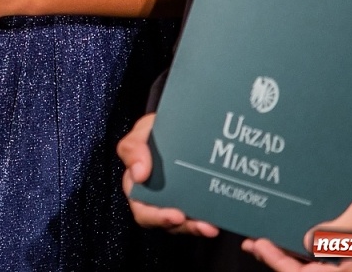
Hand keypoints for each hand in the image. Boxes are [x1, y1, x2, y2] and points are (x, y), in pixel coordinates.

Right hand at [117, 113, 219, 235]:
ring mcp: (178, 201)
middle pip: (165, 222)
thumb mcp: (140, 133)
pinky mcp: (196, 201)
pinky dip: (209, 219)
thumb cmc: (155, 131)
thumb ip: (134, 149)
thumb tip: (138, 174)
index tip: (176, 215)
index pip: (143, 209)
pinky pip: (201, 216)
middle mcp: (157, 199)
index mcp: (139, 186)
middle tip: (198, 224)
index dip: (157, 217)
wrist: (180, 125)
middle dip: (181, 225)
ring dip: (197, 227)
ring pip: (185, 223)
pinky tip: (218, 220)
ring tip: (210, 227)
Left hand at [243, 193, 351, 270]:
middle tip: (253, 242)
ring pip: (308, 264)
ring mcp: (347, 264)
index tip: (260, 245)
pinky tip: (288, 235)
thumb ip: (335, 233)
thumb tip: (307, 241)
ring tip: (262, 240)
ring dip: (284, 254)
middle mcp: (346, 271)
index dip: (279, 262)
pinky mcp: (348, 255)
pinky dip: (299, 247)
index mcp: (351, 271)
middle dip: (275, 259)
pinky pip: (318, 256)